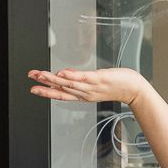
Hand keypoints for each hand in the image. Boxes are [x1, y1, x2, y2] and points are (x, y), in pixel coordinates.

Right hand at [28, 66, 146, 105]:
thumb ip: (79, 80)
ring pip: (69, 83)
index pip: (61, 94)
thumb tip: (64, 74)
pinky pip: (84, 78)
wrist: (135, 90)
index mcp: (83, 94)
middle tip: (32, 79)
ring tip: (42, 74)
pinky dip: (73, 76)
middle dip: (45, 84)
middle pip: (62, 89)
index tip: (33, 89)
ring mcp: (92, 87)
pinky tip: (64, 73)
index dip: (46, 92)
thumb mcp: (94, 83)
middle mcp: (86, 92)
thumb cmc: (117, 85)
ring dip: (54, 79)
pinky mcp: (100, 79)